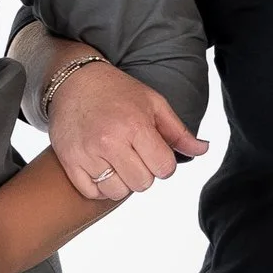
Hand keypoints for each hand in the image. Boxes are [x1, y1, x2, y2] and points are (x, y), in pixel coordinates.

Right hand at [49, 62, 208, 204]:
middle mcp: (110, 141)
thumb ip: (179, 132)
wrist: (74, 80)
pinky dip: (98, 186)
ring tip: (117, 160)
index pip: (164, 169)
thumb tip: (203, 150)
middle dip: (143, 172)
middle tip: (134, 154)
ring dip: (121, 181)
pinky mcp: (69, 161)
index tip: (153, 151)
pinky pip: (91, 192)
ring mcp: (87, 153)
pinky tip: (100, 166)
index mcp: (135, 126)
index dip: (163, 163)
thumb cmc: (118, 92)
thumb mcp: (153, 103)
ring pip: (117, 192)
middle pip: (142, 184)